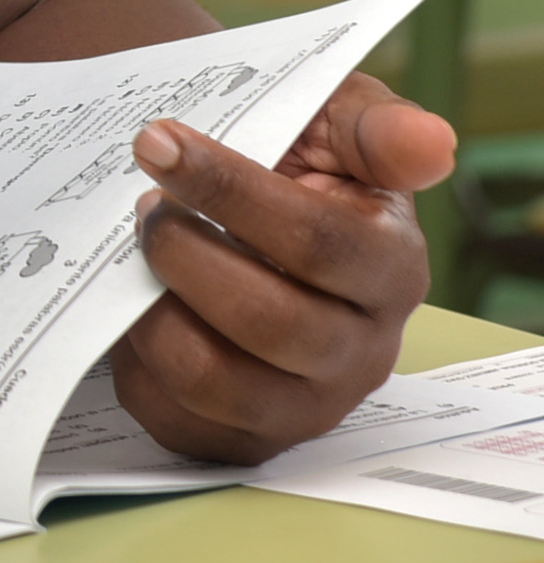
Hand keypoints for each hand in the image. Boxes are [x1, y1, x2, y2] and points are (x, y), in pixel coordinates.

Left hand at [113, 71, 456, 462]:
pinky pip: (174, 414)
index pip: (317, 242)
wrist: (225, 213)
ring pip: (213, 378)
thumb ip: (375, 130)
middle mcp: (358, 351)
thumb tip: (431, 142)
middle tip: (143, 206)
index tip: (157, 141)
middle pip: (268, 320)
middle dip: (183, 251)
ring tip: (134, 255)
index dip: (228, 189)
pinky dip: (135, 358)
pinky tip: (132, 306)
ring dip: (153, 308)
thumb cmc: (288, 166)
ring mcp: (301, 404)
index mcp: (391, 269)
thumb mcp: (332, 125)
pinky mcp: (242, 436)